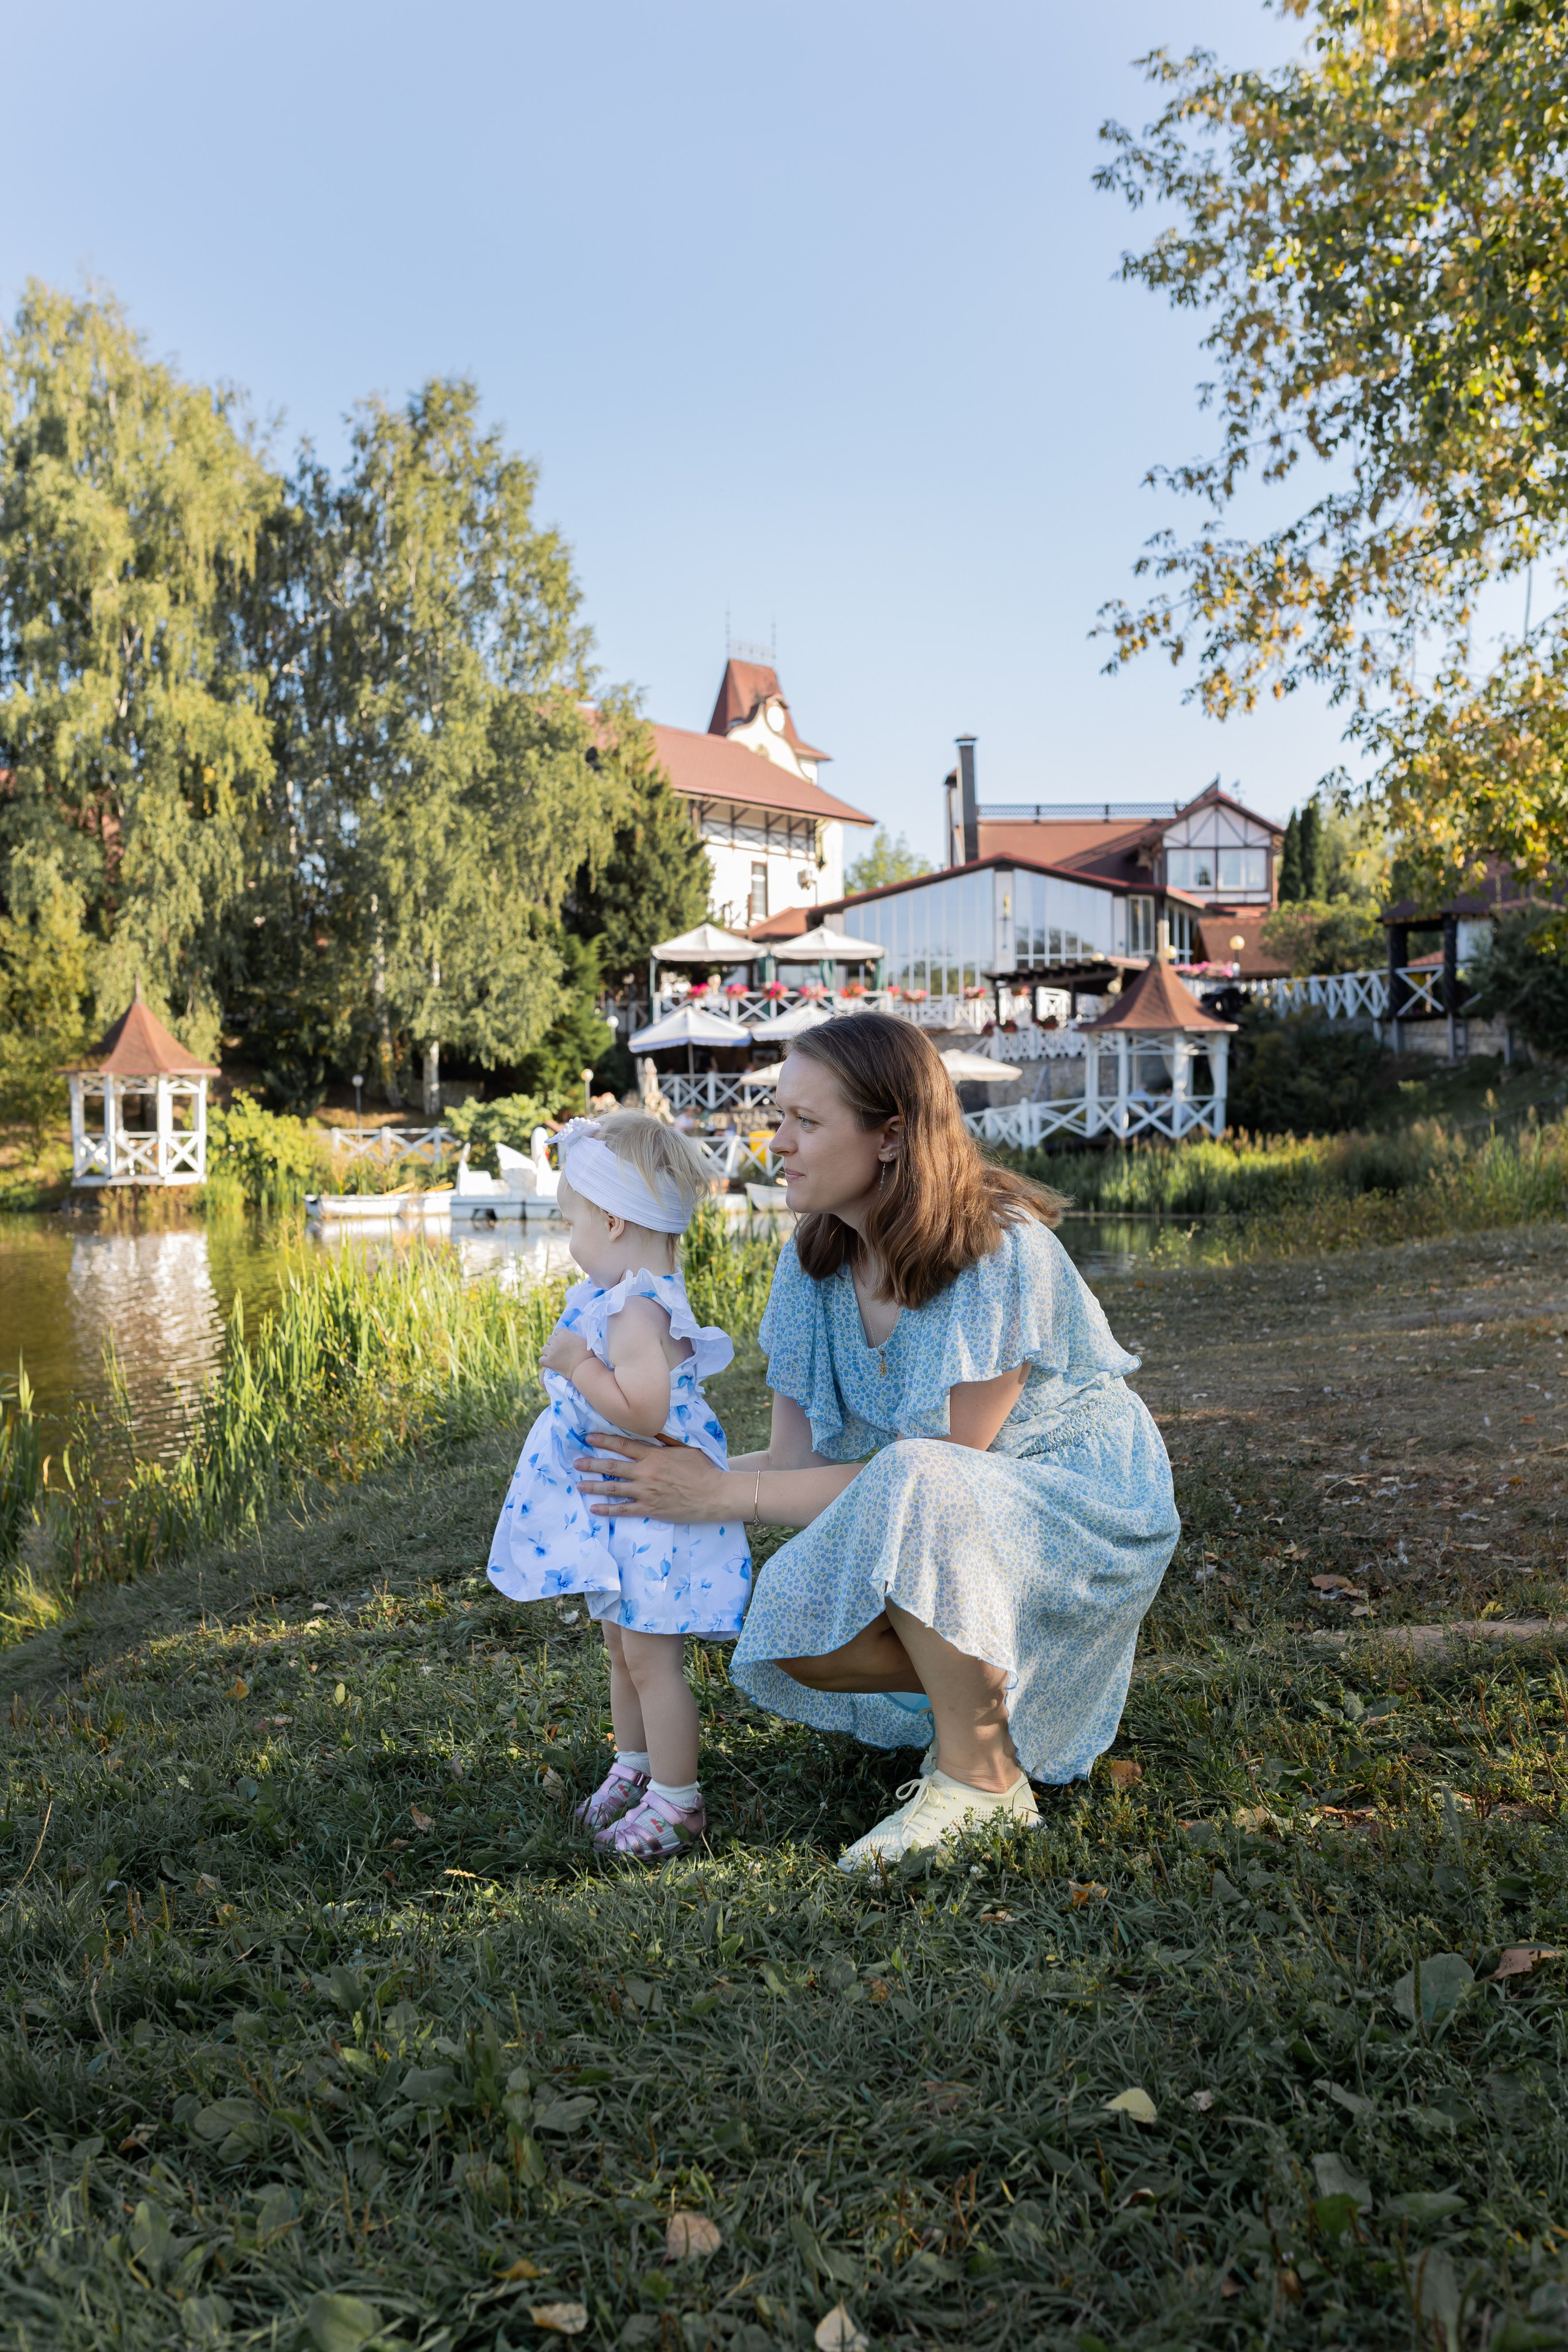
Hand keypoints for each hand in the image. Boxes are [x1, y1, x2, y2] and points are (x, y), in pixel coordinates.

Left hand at [540, 1326, 591, 1379]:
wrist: (584, 1366)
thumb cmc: (586, 1354)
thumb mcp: (581, 1339)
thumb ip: (571, 1335)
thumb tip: (566, 1332)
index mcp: (564, 1333)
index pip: (556, 1331)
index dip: (559, 1337)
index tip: (563, 1342)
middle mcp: (556, 1341)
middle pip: (549, 1339)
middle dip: (553, 1344)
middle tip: (559, 1351)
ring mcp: (552, 1351)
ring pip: (544, 1349)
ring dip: (548, 1352)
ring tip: (555, 1358)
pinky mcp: (549, 1361)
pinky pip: (541, 1360)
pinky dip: (545, 1362)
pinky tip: (550, 1364)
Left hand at [574, 1435, 731, 1520]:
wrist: (714, 1495)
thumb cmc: (702, 1469)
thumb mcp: (685, 1447)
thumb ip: (665, 1439)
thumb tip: (650, 1427)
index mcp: (654, 1455)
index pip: (623, 1445)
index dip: (604, 1441)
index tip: (588, 1438)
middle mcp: (646, 1472)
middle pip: (613, 1466)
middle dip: (592, 1463)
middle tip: (576, 1462)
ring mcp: (646, 1492)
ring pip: (614, 1488)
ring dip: (594, 1486)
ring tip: (578, 1484)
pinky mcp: (650, 1509)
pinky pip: (624, 1510)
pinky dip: (607, 1510)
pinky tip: (594, 1508)